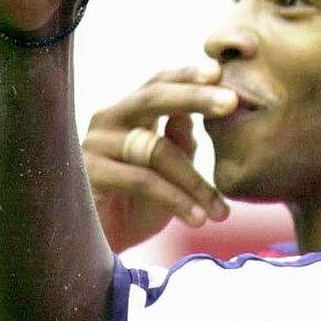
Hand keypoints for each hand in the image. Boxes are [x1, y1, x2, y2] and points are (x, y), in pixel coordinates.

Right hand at [83, 62, 238, 252]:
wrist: (98, 249)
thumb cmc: (135, 208)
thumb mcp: (168, 173)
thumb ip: (180, 140)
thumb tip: (201, 109)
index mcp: (129, 114)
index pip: (159, 83)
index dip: (188, 75)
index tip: (219, 72)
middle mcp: (108, 121)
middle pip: (153, 98)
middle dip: (195, 97)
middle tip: (232, 102)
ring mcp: (95, 145)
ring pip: (156, 149)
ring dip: (196, 182)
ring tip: (221, 211)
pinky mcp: (88, 175)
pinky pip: (142, 180)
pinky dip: (176, 200)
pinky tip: (198, 219)